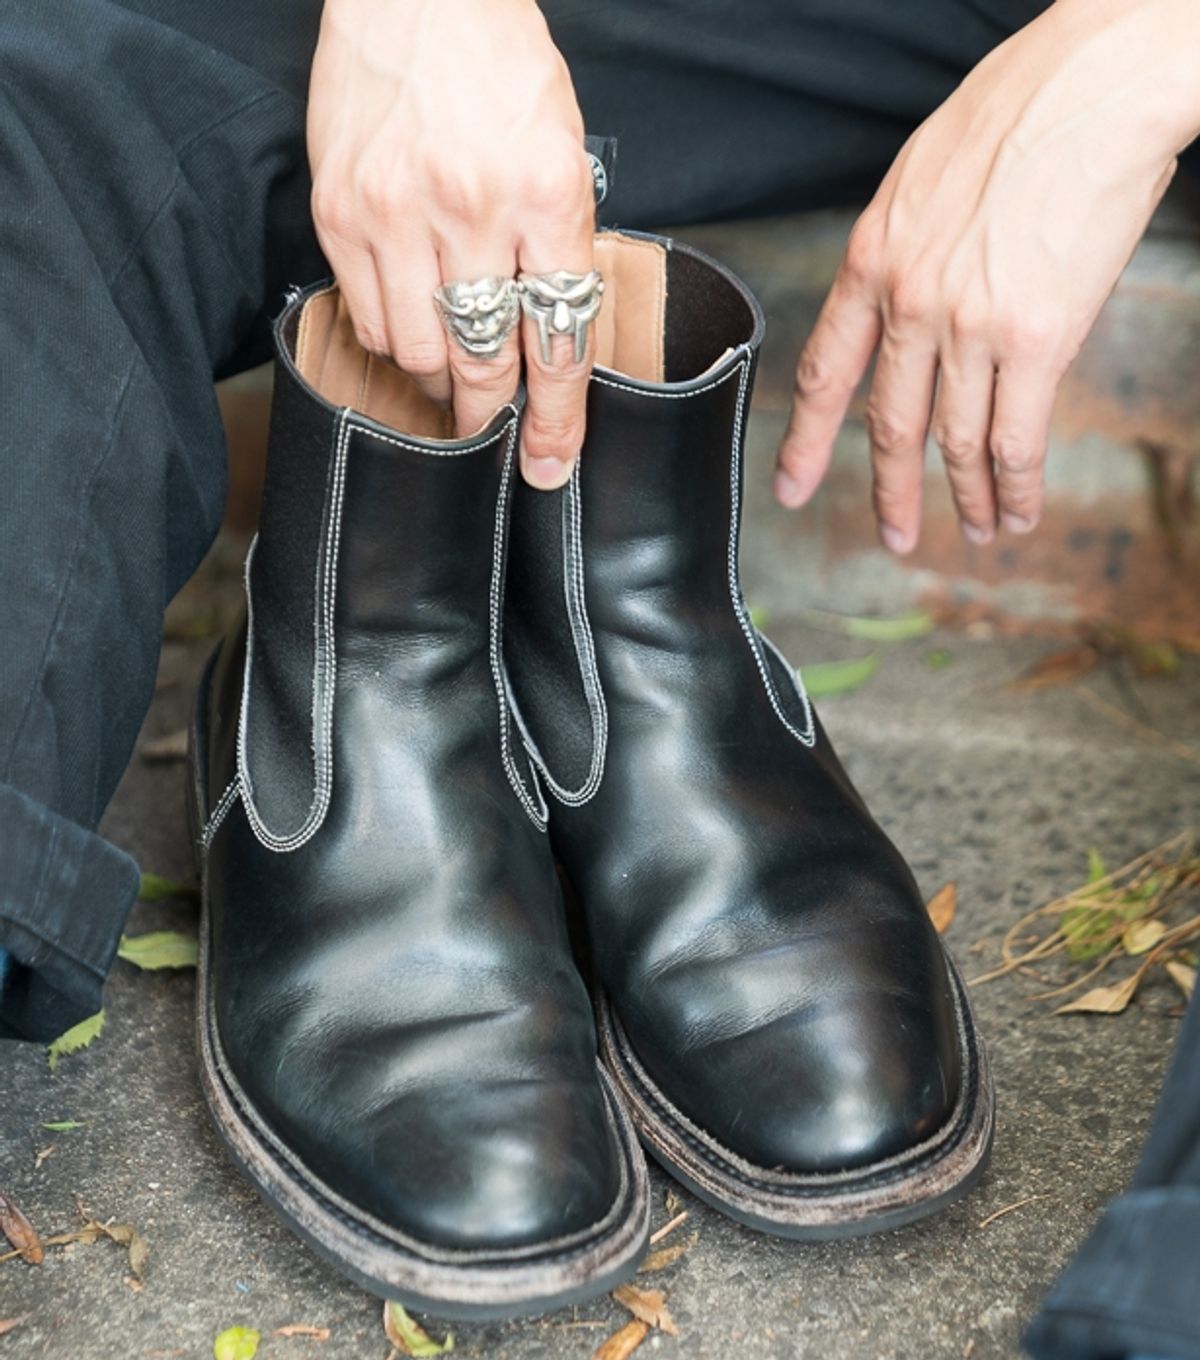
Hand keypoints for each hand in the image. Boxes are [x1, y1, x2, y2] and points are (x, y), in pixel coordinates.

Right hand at [307, 0, 594, 487]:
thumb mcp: (563, 151)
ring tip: (452, 367)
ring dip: (440, 377)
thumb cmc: (499, 66)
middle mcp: (470, 210)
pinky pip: (364, 319)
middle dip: (492, 414)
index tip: (552, 462)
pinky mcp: (339, 213)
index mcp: (547, 194)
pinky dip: (391, 339)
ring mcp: (395, 214)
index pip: (558, 341)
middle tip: (494, 428)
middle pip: (484, 363)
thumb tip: (548, 340)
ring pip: (418, 354)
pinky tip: (410, 322)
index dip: (557, 419)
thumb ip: (557, 247)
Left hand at [775, 0, 1199, 550]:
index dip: (808, 440)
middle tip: (893, 536)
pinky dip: (1016, 486)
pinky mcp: (1037, 341)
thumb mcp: (921, 178)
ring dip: (965, 500)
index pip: (825, 372)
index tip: (793, 485)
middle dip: (891, 492)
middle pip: (890, 425)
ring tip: (974, 532)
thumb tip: (911, 303)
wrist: (1096, 83)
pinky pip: (1015, 438)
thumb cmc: (1020, 110)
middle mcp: (910, 305)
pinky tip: (1017, 511)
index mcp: (872, 261)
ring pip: (956, 442)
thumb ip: (905, 253)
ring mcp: (969, 329)